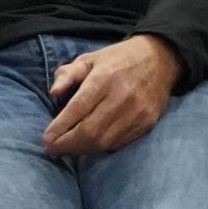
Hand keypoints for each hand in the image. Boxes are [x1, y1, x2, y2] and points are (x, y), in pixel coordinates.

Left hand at [42, 35, 182, 156]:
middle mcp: (121, 96)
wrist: (161, 58)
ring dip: (82, 150)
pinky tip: (90, 145)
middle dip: (67, 145)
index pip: (78, 108)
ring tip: (67, 149)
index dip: (60, 127)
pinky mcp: (147, 122)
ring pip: (104, 142)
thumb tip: (53, 92)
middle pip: (90, 131)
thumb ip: (68, 74)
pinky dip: (101, 147)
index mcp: (104, 78)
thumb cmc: (118, 59)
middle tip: (52, 149)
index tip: (46, 139)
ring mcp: (137, 112)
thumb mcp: (89, 59)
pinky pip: (119, 143)